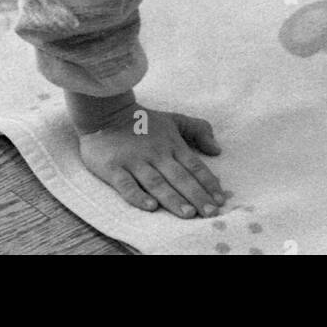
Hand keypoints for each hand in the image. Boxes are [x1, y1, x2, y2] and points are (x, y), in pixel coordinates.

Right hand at [78, 105, 225, 215]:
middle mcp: (155, 153)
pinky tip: (150, 207)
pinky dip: (138, 196)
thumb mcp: (173, 120)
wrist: (105, 112)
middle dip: (196, 195)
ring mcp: (134, 161)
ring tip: (188, 213)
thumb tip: (217, 149)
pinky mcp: (114, 168)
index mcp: (171, 144)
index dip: (208, 182)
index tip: (220, 199)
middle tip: (211, 212)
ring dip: (172, 198)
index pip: (193, 165)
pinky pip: (126, 185)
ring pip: (156, 182)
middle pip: (179, 177)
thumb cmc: (143, 122)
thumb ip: (197, 130)